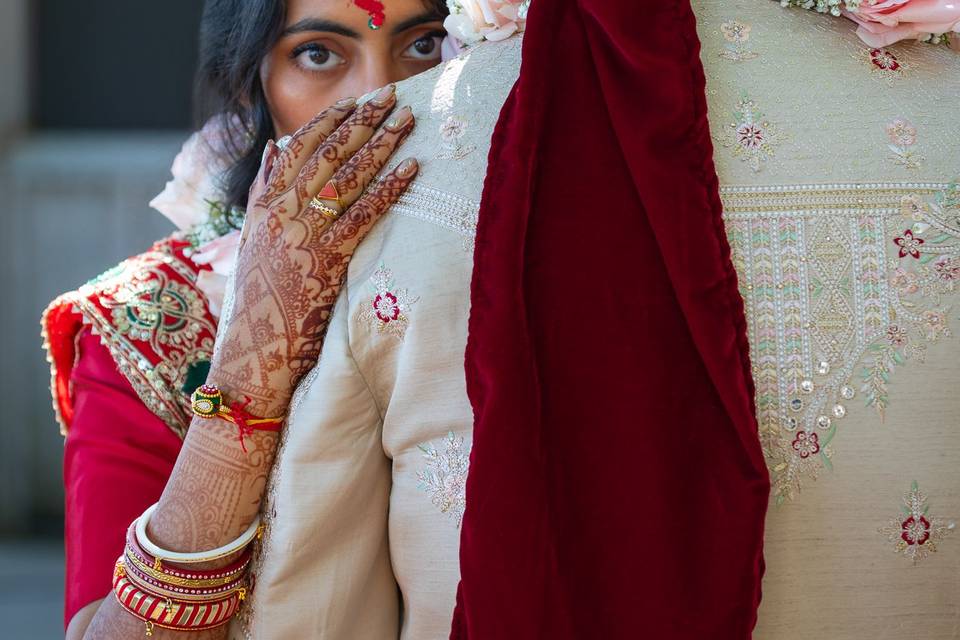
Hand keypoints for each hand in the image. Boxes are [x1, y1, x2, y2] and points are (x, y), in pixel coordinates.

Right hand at [209, 85, 417, 416]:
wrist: (252, 352)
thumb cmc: (257, 298)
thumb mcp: (251, 237)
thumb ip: (261, 191)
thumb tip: (272, 148)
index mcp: (264, 204)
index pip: (299, 148)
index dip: (330, 121)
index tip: (355, 101)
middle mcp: (281, 212)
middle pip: (328, 155)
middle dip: (363, 122)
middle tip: (392, 96)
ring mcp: (303, 234)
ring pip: (347, 179)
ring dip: (380, 146)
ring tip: (407, 121)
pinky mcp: (326, 260)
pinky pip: (363, 216)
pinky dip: (388, 189)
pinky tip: (410, 169)